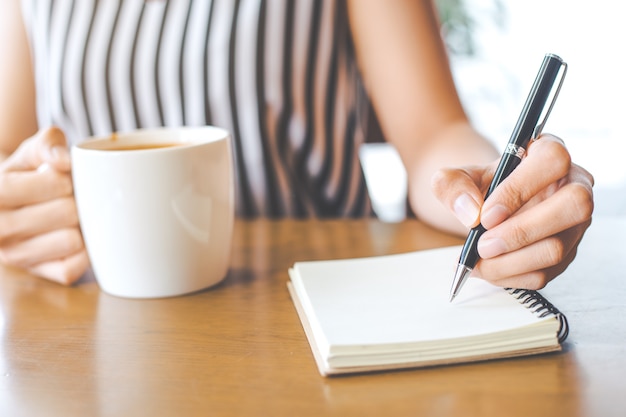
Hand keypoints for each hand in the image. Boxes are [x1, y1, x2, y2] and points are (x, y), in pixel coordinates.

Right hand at [0, 127, 88, 283]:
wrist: (15, 203)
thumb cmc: (29, 172)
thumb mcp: (33, 150)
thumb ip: (48, 144)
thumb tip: (63, 162)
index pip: (53, 184)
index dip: (69, 178)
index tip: (66, 177)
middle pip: (68, 212)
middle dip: (79, 200)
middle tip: (74, 198)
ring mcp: (15, 257)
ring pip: (73, 241)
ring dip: (83, 226)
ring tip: (74, 216)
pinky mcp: (36, 274)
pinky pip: (73, 267)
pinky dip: (84, 253)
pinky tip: (76, 237)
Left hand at [432, 134, 593, 288]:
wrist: (485, 209)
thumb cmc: (479, 187)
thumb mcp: (456, 179)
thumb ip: (451, 185)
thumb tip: (469, 211)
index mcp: (549, 153)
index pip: (553, 161)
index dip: (520, 189)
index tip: (486, 215)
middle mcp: (574, 185)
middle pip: (574, 206)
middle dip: (521, 232)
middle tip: (483, 245)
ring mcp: (574, 222)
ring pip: (557, 248)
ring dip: (510, 261)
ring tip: (478, 259)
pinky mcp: (566, 252)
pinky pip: (545, 273)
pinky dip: (510, 276)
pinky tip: (487, 269)